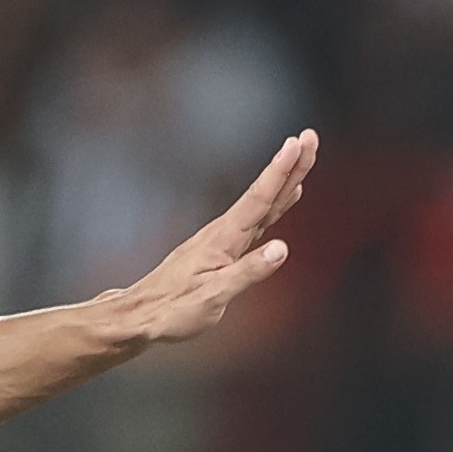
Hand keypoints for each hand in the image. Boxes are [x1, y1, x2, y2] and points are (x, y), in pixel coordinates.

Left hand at [114, 131, 318, 344]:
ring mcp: (221, 239)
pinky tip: (282, 200)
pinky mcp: (220, 249)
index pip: (258, 200)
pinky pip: (254, 220)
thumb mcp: (214, 296)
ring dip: (283, 180)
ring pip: (260, 204)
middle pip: (263, 194)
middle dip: (290, 166)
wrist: (142, 315)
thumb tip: (282, 249)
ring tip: (303, 157)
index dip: (280, 172)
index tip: (297, 143)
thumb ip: (249, 271)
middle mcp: (223, 232)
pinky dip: (272, 205)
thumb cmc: (174, 309)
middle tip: (310, 136)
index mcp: (223, 240)